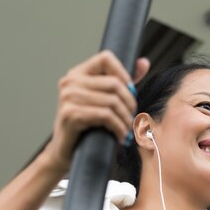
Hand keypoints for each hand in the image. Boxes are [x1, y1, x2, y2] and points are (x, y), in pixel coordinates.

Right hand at [43, 51, 149, 172]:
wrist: (66, 152)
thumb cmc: (88, 126)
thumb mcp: (106, 100)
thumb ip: (123, 81)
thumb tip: (143, 62)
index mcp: (78, 74)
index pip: (106, 58)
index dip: (124, 73)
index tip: (131, 92)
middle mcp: (70, 82)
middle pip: (114, 83)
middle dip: (129, 103)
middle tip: (132, 118)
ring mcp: (68, 97)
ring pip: (112, 101)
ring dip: (125, 119)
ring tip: (127, 130)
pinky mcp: (69, 114)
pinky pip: (105, 116)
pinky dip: (118, 127)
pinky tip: (120, 136)